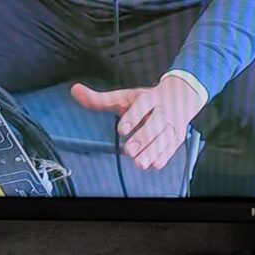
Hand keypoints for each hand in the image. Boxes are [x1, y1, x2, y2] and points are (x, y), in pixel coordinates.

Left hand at [70, 76, 203, 170]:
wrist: (179, 98)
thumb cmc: (147, 100)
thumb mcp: (123, 97)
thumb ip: (99, 99)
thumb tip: (75, 91)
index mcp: (148, 98)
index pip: (143, 105)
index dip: (133, 117)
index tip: (122, 129)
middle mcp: (162, 111)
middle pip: (156, 124)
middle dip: (143, 138)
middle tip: (129, 149)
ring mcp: (171, 125)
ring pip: (165, 138)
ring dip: (153, 151)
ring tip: (139, 161)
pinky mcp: (176, 137)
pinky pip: (172, 148)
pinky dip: (164, 156)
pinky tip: (154, 163)